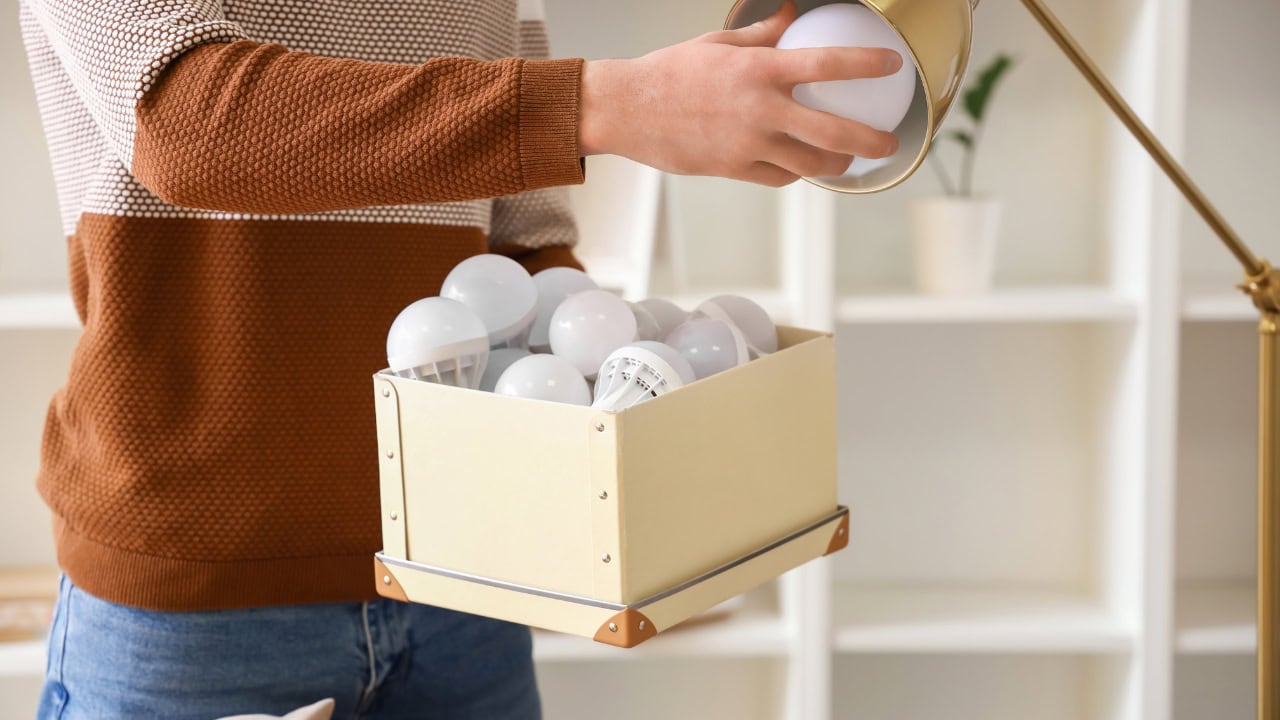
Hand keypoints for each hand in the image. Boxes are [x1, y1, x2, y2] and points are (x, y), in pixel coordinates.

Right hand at [577, 0, 902, 186]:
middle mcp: (759, 109)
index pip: (826, 63)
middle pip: (831, 131)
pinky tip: (801, 168)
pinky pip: (778, 178)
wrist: (627, 110)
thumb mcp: (718, 42)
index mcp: (758, 70)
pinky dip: (795, 173)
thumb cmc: (670, 73)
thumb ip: (762, 34)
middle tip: (887, 144)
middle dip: (868, 141)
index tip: (892, 64)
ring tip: (846, 162)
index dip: (865, 64)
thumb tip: (791, 14)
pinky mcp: (732, 168)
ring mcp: (747, 144)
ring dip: (835, 166)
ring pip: (809, 165)